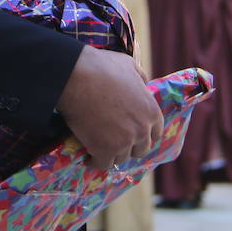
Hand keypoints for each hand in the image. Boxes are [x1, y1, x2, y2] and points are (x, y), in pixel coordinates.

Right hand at [57, 44, 163, 172]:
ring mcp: (124, 142)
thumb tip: (144, 84)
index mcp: (151, 112)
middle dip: (128, 146)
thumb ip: (140, 78)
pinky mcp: (105, 150)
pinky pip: (102, 164)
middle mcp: (142, 130)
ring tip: (98, 147)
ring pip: (121, 158)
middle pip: (140, 149)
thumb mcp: (129, 66)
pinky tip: (87, 157)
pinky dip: (94, 161)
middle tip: (113, 141)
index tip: (131, 134)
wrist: (76, 76)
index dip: (143, 134)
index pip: (155, 133)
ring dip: (111, 154)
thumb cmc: (101, 67)